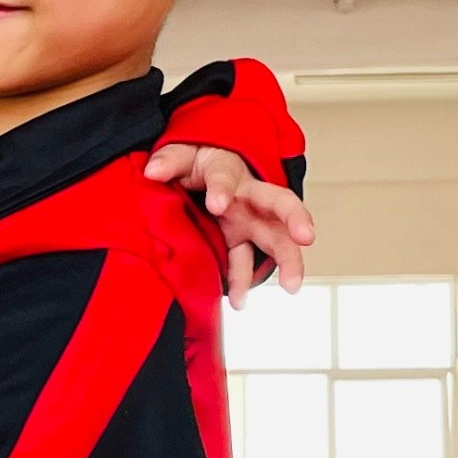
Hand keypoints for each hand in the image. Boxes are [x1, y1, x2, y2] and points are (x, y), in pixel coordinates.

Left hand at [149, 141, 315, 303]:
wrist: (208, 172)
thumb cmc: (200, 163)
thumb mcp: (184, 155)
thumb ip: (170, 160)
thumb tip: (153, 170)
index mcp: (229, 171)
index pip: (227, 177)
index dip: (221, 189)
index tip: (217, 204)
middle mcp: (248, 197)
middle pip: (279, 204)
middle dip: (294, 218)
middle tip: (305, 236)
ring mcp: (249, 222)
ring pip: (276, 239)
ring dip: (287, 261)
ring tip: (292, 286)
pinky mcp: (241, 242)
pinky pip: (246, 263)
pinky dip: (242, 282)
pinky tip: (239, 302)